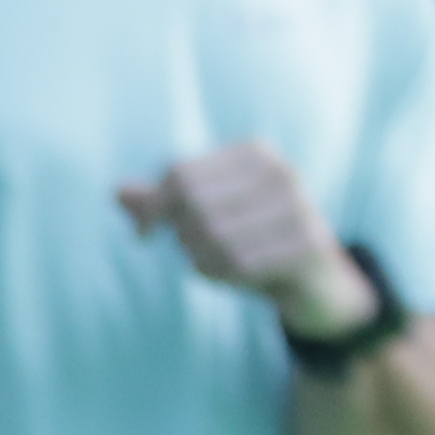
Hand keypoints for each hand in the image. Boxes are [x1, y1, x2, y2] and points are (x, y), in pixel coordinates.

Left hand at [118, 143, 377, 341]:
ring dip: (201, 258)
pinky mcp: (309, 244)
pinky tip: (237, 276)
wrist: (316, 280)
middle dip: (182, 235)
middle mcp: (280, 171)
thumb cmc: (251, 240)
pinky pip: (239, 264)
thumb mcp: (206, 216)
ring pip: (213, 235)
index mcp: (254, 153)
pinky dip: (224, 276)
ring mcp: (299, 206)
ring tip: (217, 262)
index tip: (144, 234)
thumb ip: (163, 203)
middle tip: (193, 251)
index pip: (179, 174)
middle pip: (193, 203)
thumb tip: (119, 192)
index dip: (152, 208)